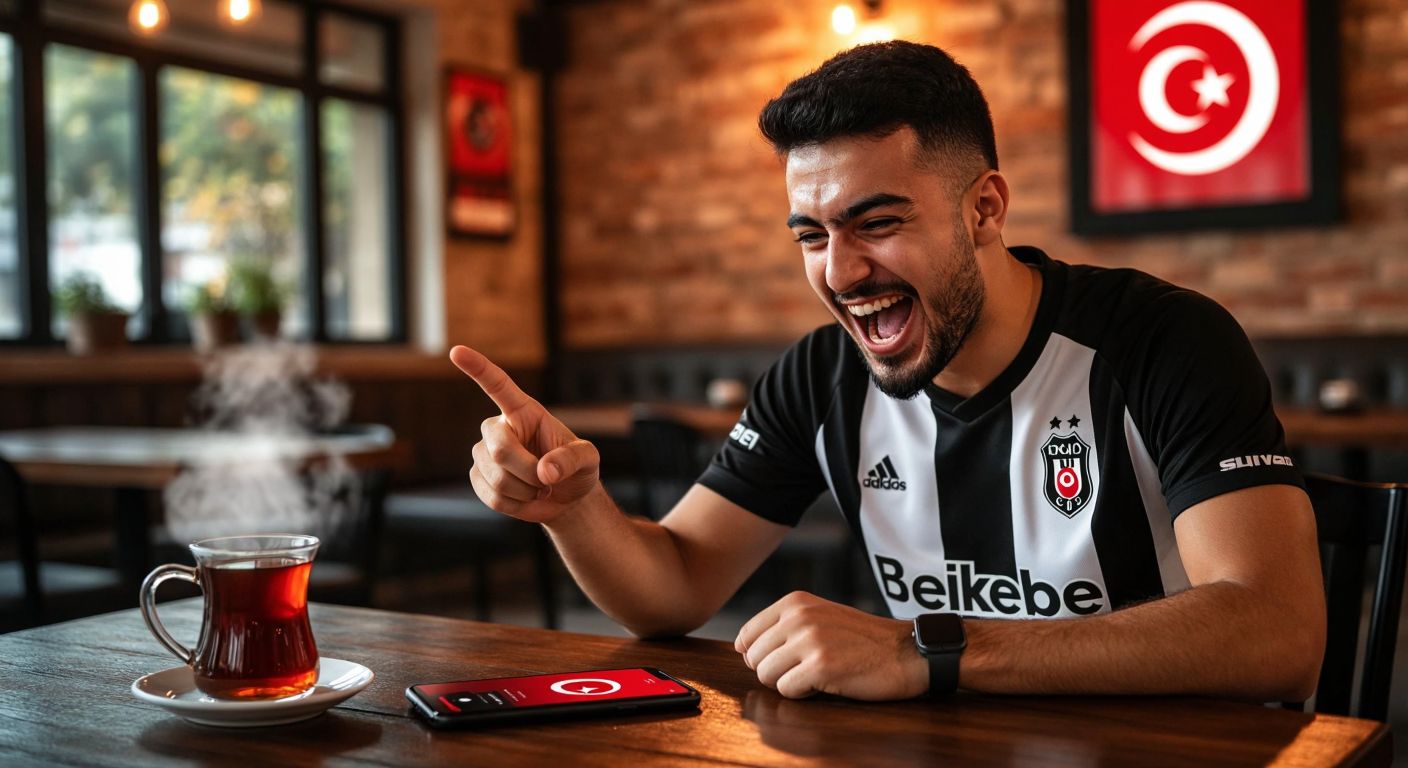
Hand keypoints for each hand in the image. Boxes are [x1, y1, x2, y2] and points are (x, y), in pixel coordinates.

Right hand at [450, 345, 600, 523]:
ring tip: (539, 487)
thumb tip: (546, 471)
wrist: (566, 498)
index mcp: (525, 412)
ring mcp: (485, 453)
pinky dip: (515, 504)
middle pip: (500, 448)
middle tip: (547, 480)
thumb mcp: (589, 459)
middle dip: (527, 471)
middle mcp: (500, 428)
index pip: (498, 386)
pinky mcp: (479, 477)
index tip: (457, 351)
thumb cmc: (577, 470)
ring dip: (525, 490)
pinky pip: (491, 496)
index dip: (478, 369)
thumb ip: (572, 460)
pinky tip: (526, 497)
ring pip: (495, 476)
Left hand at [734, 591, 928, 700]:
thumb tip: (742, 648)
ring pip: (766, 675)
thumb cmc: (862, 639)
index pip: (746, 635)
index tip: (783, 660)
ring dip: (788, 683)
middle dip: (773, 671)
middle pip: (753, 658)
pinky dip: (803, 694)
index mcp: (794, 602)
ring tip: (815, 675)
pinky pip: (787, 690)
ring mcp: (809, 640)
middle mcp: (798, 616)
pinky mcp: (821, 666)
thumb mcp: (819, 616)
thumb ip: (782, 626)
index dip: (758, 656)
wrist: (905, 651)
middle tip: (804, 669)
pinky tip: (825, 683)